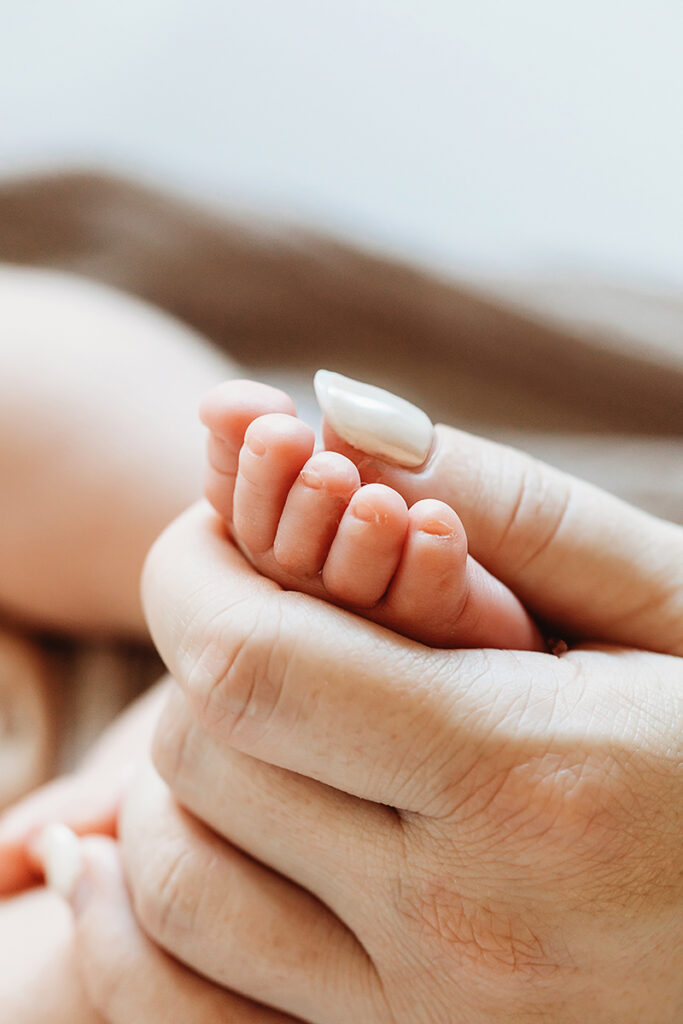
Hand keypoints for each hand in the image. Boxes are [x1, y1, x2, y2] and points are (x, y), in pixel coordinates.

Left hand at [72, 425, 682, 1021]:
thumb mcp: (667, 608)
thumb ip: (507, 505)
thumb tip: (339, 411)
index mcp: (527, 779)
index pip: (251, 663)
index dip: (192, 576)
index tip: (209, 536)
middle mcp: (460, 924)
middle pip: (203, 757)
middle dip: (204, 658)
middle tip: (271, 616)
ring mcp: (428, 1022)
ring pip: (177, 882)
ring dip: (186, 777)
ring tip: (266, 725)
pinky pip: (189, 1005)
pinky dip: (161, 910)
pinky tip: (205, 844)